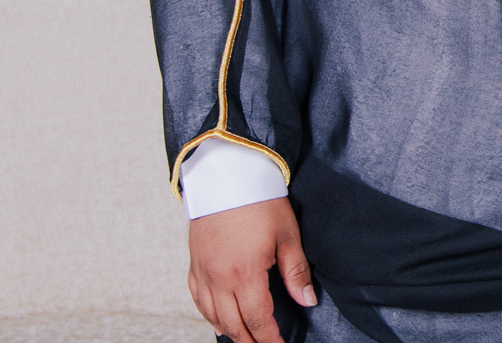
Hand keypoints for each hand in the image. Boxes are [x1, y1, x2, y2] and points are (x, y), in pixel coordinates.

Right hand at [187, 197, 316, 341]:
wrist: (226, 174)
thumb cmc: (260, 200)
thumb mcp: (287, 234)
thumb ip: (296, 271)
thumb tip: (307, 300)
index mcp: (245, 273)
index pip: (258, 320)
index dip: (270, 339)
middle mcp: (219, 278)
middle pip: (233, 325)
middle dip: (250, 341)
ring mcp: (203, 272)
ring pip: (213, 316)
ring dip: (230, 331)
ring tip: (246, 339)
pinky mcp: (194, 264)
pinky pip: (198, 300)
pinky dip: (209, 315)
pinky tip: (220, 319)